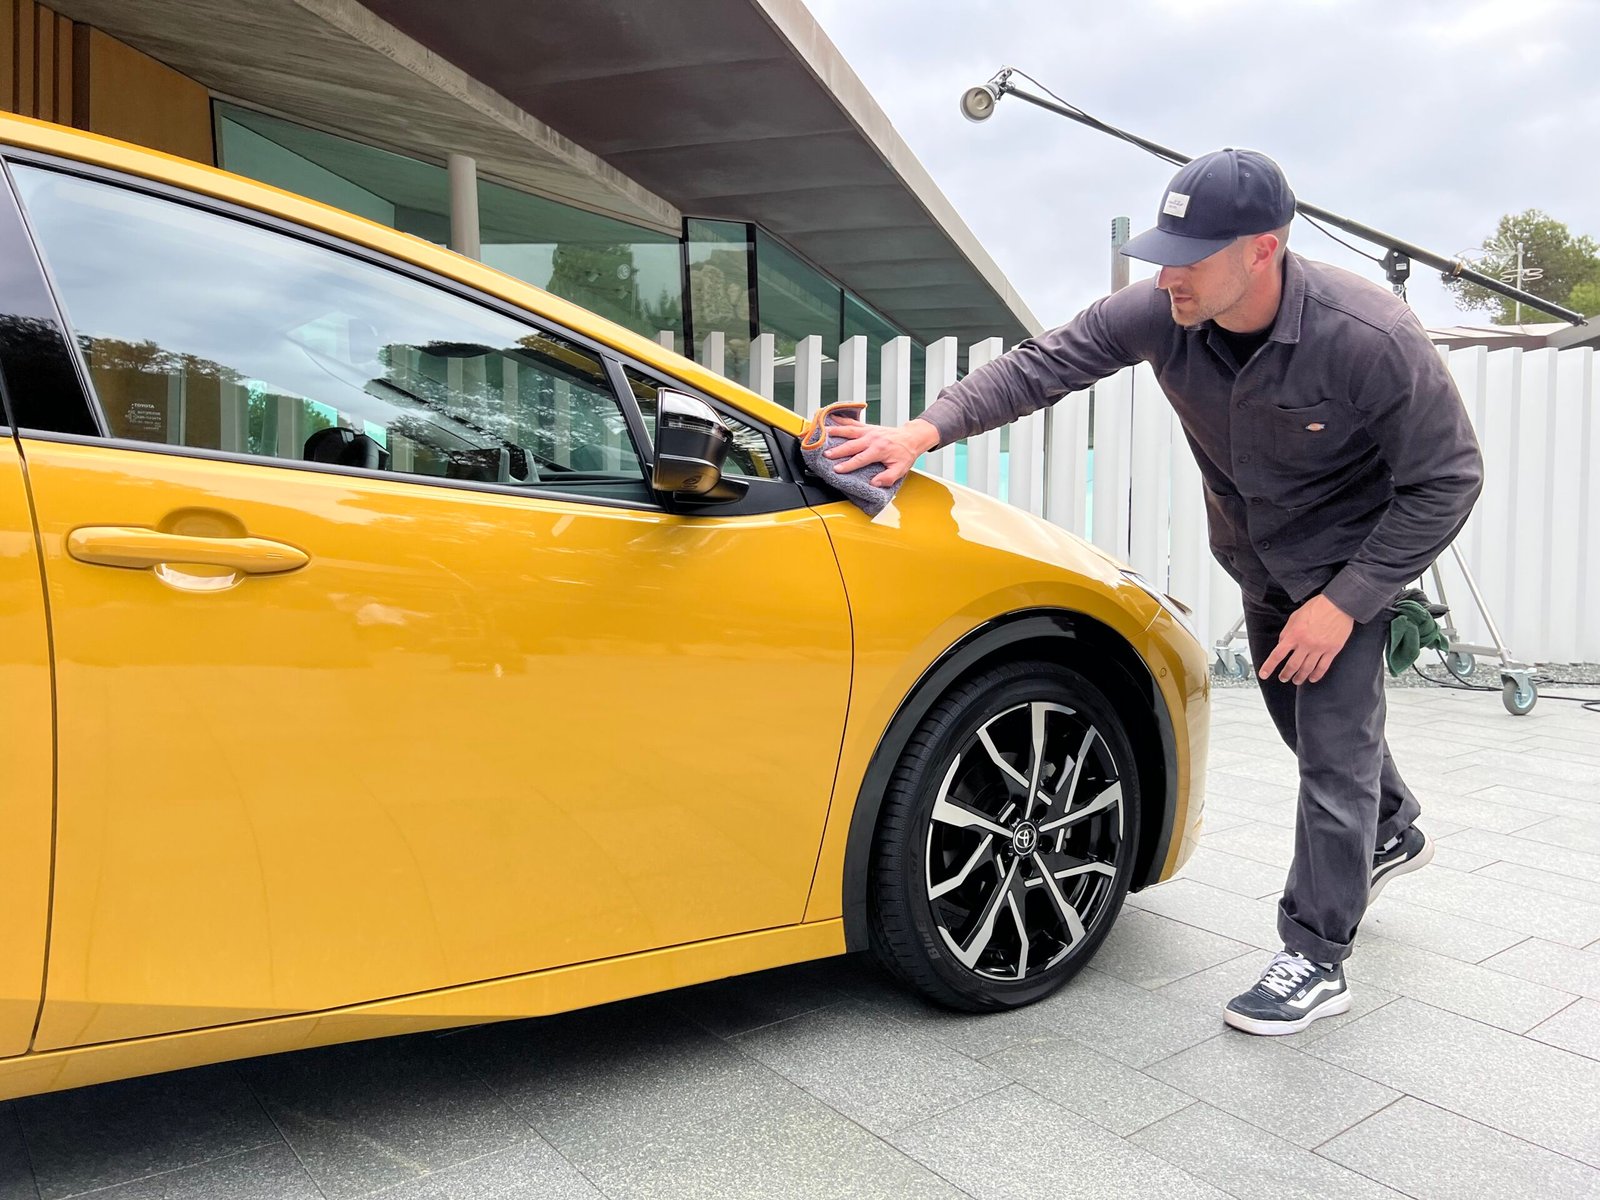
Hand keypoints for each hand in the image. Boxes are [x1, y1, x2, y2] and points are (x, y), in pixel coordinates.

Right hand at [821, 417, 941, 486]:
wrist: (912, 437)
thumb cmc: (905, 453)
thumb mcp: (900, 469)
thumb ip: (887, 478)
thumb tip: (874, 482)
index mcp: (879, 450)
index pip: (860, 459)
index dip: (848, 465)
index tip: (837, 469)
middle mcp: (872, 439)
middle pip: (851, 445)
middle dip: (837, 450)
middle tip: (825, 454)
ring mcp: (869, 431)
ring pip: (849, 430)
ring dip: (836, 431)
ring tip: (823, 433)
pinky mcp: (867, 427)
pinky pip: (853, 422)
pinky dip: (841, 419)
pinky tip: (831, 418)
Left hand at [1258, 594, 1354, 684]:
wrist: (1338, 604)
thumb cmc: (1317, 607)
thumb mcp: (1295, 617)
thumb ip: (1286, 632)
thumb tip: (1281, 644)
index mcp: (1294, 635)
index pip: (1277, 655)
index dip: (1269, 666)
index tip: (1264, 674)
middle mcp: (1306, 643)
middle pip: (1292, 665)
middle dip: (1286, 674)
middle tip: (1283, 678)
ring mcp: (1319, 648)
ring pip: (1307, 669)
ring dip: (1300, 677)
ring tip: (1296, 680)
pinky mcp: (1332, 650)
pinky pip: (1322, 667)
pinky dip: (1316, 675)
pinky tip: (1312, 678)